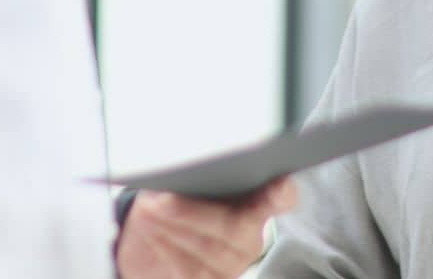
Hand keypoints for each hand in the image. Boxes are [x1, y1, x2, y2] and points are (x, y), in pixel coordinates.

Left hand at [115, 178, 298, 278]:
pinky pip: (192, 270)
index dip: (281, 194)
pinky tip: (153, 233)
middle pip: (237, 227)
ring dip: (175, 230)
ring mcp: (234, 262)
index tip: (278, 186)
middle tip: (162, 202)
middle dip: (195, 214)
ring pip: (212, 251)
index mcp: (256, 198)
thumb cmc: (177, 193)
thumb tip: (188, 164)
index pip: (283, 197)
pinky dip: (167, 248)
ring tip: (149, 213)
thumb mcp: (186, 173)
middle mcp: (252, 234)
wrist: (153, 229)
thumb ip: (199, 168)